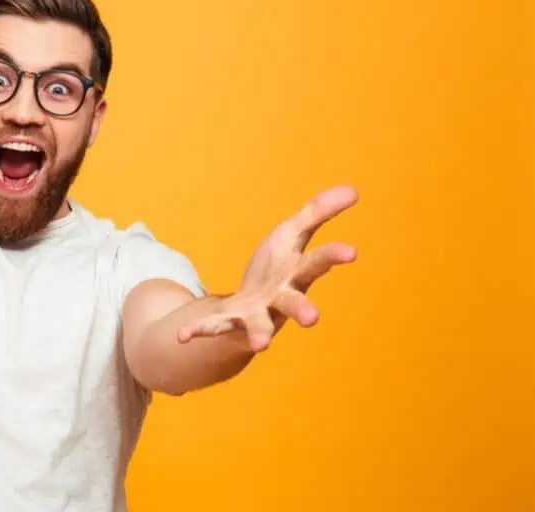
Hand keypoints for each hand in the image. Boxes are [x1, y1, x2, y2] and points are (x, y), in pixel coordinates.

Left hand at [178, 186, 358, 350]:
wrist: (249, 307)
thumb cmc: (276, 268)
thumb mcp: (292, 235)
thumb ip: (318, 212)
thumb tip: (354, 190)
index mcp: (297, 275)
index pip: (317, 263)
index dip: (333, 256)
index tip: (351, 251)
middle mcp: (281, 301)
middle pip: (294, 304)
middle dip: (303, 310)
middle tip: (313, 318)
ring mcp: (256, 315)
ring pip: (260, 326)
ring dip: (260, 334)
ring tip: (262, 344)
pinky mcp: (229, 322)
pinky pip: (213, 327)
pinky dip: (197, 330)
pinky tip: (181, 336)